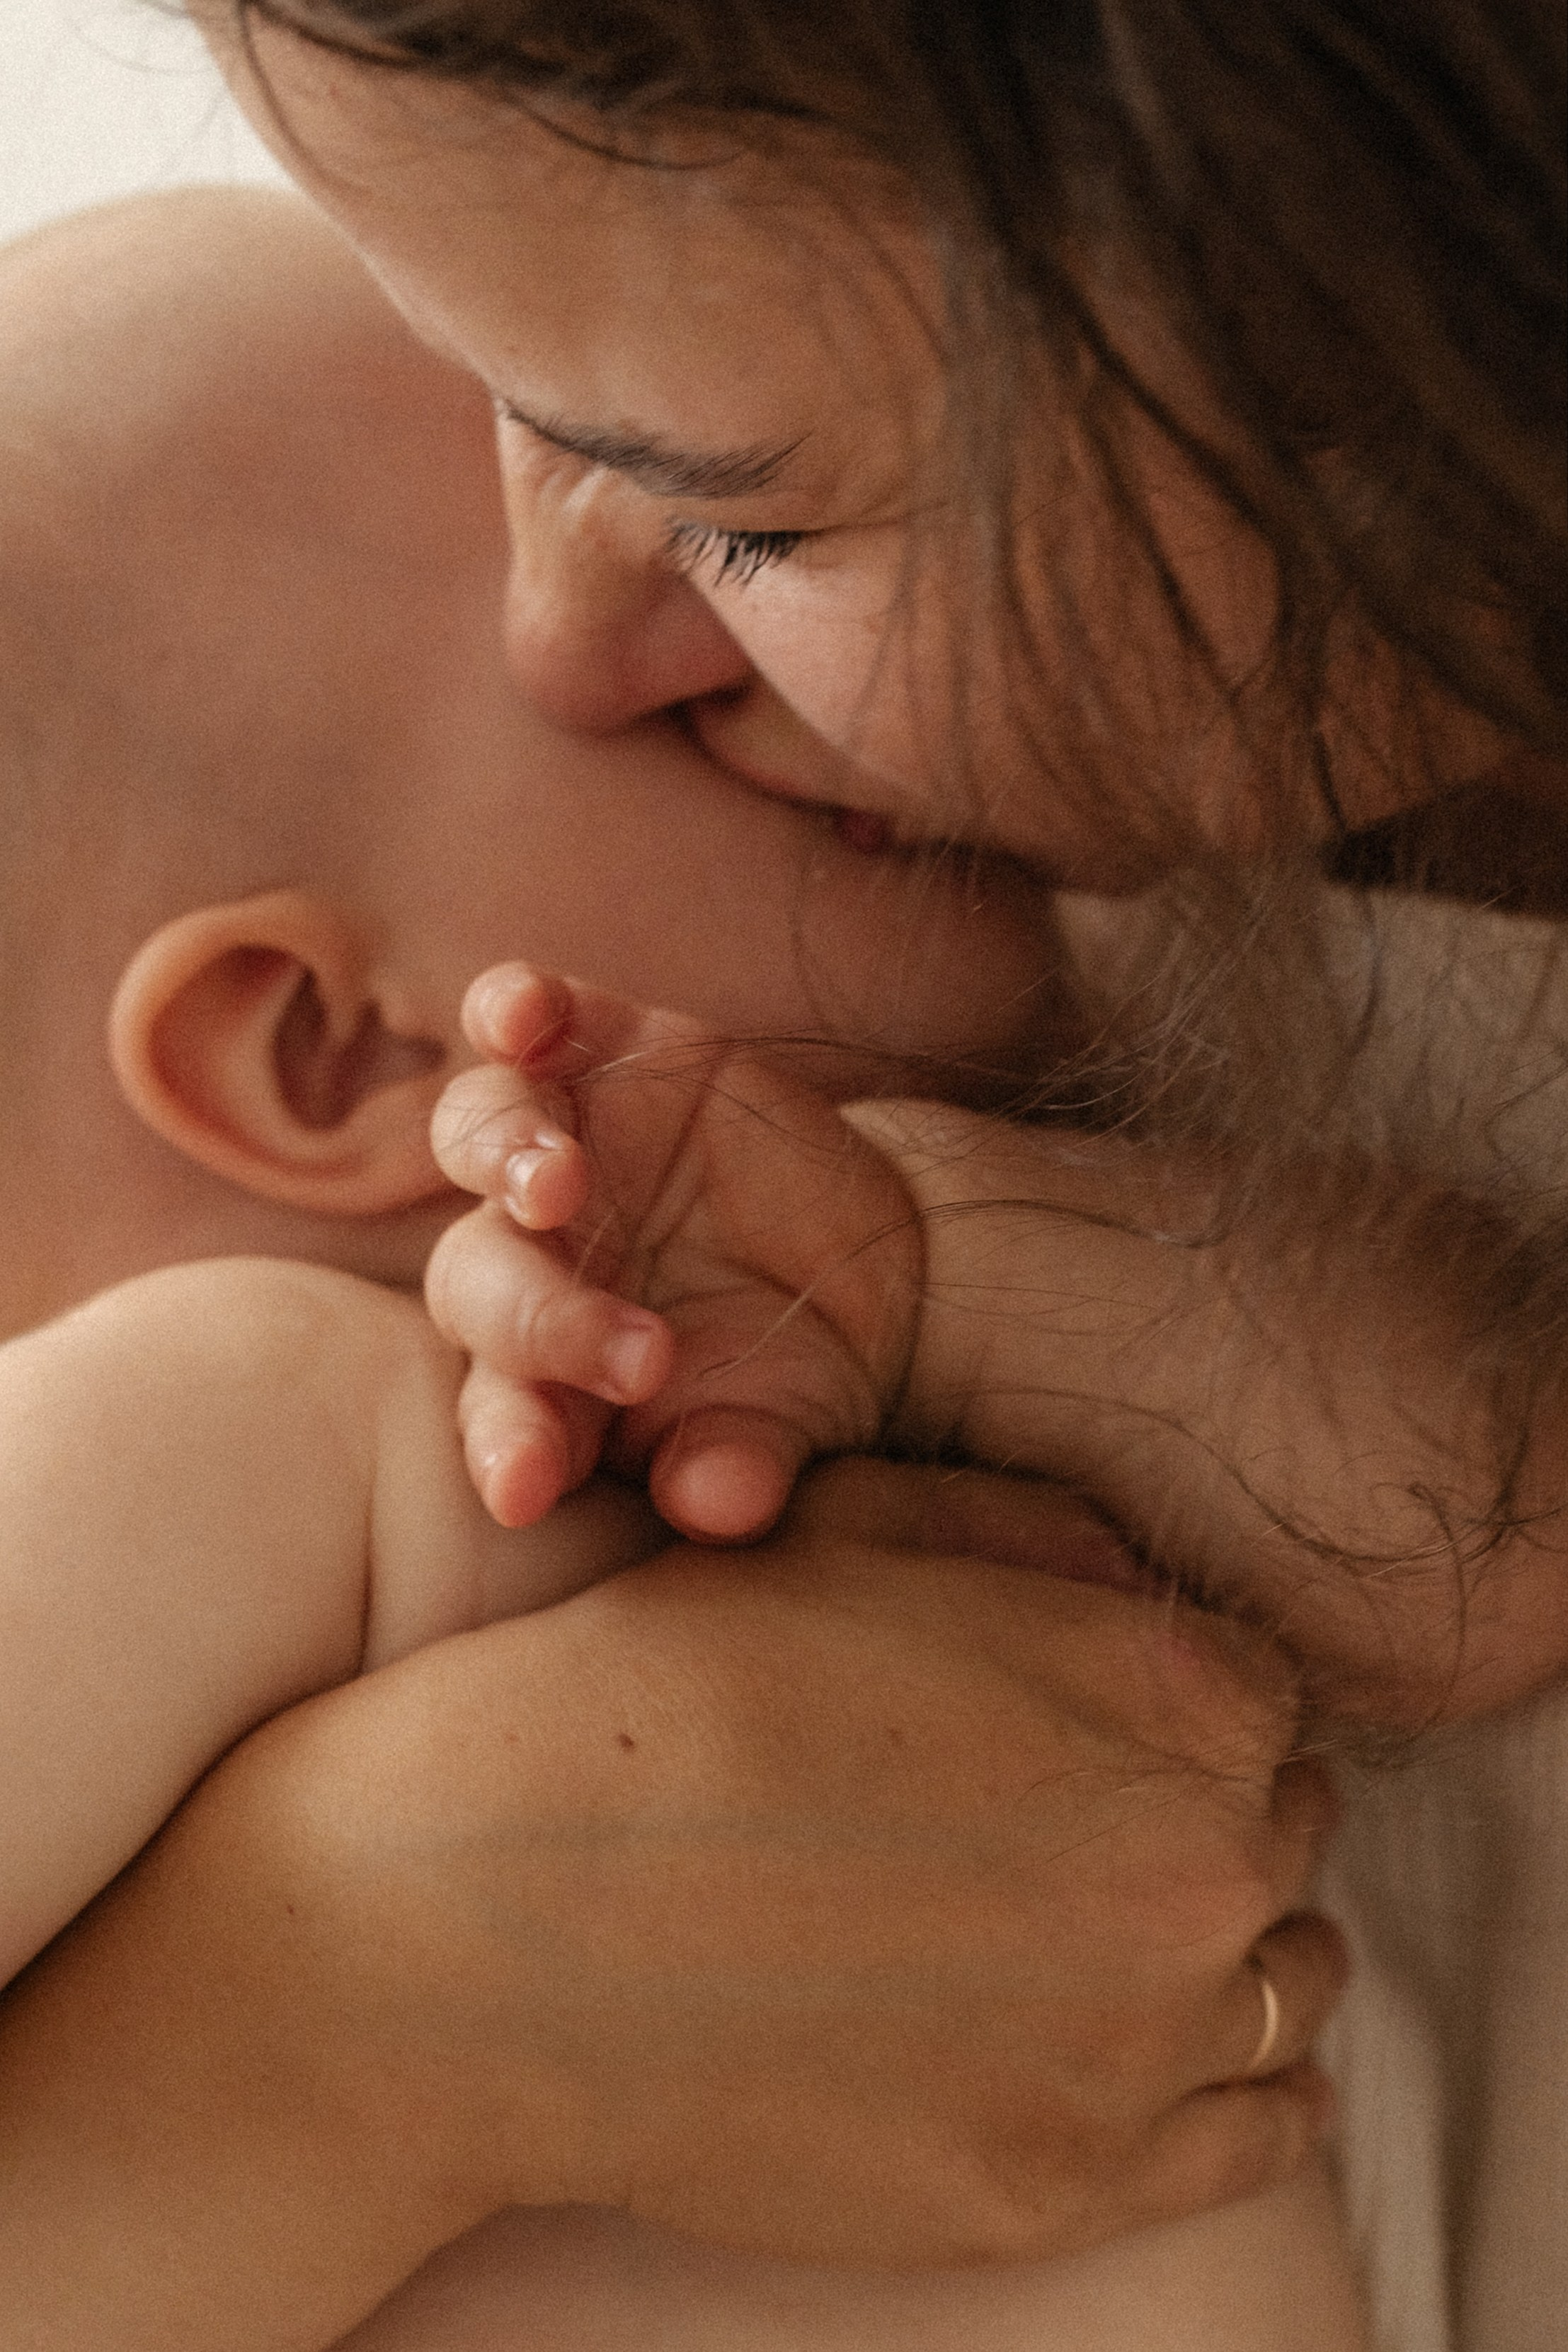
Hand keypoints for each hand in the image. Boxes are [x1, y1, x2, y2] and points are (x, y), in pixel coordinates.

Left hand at [427, 966, 920, 1540]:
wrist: (870, 1262)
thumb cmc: (797, 1367)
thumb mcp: (781, 1428)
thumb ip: (734, 1468)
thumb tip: (711, 1506)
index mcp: (543, 1374)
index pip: (500, 1413)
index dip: (507, 1447)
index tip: (526, 1492)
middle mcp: (524, 1256)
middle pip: (483, 1281)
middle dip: (545, 1321)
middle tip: (640, 1357)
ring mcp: (556, 1142)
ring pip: (476, 1138)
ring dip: (505, 1156)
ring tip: (559, 1182)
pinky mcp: (599, 1048)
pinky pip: (527, 1015)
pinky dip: (512, 1004)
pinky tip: (520, 1014)